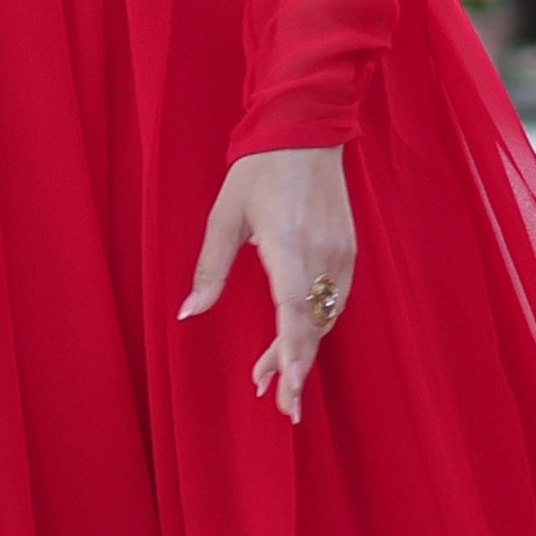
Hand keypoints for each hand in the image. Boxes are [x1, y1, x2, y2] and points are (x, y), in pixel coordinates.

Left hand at [180, 146, 353, 422]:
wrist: (305, 130)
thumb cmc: (259, 171)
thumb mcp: (225, 216)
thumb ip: (210, 269)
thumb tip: (188, 313)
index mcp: (288, 244)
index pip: (294, 312)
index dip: (291, 355)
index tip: (290, 391)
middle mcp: (321, 254)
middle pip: (311, 325)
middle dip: (294, 367)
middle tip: (277, 404)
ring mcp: (340, 253)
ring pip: (325, 317)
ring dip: (302, 348)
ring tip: (271, 375)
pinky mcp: (348, 251)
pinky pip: (334, 300)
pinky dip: (315, 324)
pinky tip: (295, 337)